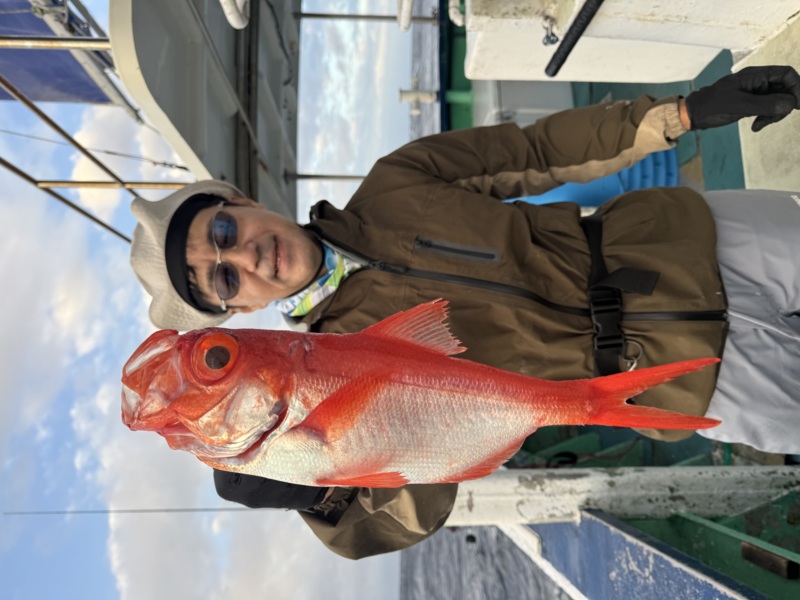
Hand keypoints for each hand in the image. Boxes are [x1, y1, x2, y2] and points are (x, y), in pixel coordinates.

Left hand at [684, 65, 799, 131]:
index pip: (787, 74)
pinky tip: (755, 126)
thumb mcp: (739, 105)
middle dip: (784, 105)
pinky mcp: (752, 103)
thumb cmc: (712, 106)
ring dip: (774, 114)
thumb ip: (765, 104)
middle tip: (774, 118)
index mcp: (756, 75)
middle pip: (785, 88)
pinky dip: (766, 118)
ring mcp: (756, 92)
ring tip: (759, 124)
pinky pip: (768, 108)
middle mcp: (758, 81)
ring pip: (778, 100)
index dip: (797, 87)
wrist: (694, 114)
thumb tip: (790, 103)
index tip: (797, 105)